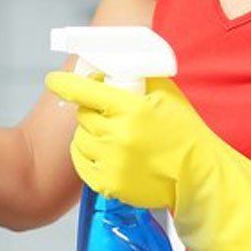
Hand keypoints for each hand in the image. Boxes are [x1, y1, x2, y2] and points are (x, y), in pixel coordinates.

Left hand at [45, 70, 206, 210]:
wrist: (198, 174)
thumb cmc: (184, 132)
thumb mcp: (166, 94)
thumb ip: (139, 78)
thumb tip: (113, 66)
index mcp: (132, 109)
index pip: (87, 91)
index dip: (66, 83)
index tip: (53, 80)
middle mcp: (119, 135)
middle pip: (84, 116)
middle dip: (92, 112)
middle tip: (108, 116)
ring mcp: (112, 162)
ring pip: (80, 140)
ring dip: (89, 134)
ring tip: (110, 136)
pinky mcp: (109, 184)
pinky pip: (82, 164)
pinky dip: (87, 156)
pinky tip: (102, 153)